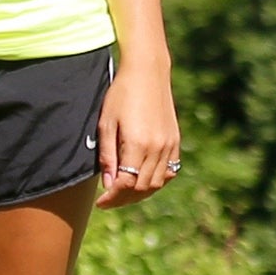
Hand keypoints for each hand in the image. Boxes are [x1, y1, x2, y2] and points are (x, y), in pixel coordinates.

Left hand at [93, 68, 181, 207]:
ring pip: (157, 183)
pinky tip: (142, 180)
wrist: (148, 72)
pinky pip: (169, 171)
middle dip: (123, 199)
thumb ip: (107, 156)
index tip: (100, 202)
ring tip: (124, 193)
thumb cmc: (121, 94)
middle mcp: (157, 148)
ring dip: (140, 193)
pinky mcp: (175, 141)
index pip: (126, 184)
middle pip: (142, 188)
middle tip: (109, 200)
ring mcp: (169, 145)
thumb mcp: (106, 124)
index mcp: (137, 143)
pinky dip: (156, 181)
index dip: (112, 198)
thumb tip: (108, 185)